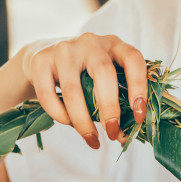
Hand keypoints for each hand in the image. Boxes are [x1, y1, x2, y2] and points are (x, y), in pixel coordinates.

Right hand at [21, 33, 148, 148]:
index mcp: (114, 44)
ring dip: (83, 121)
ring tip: (91, 139)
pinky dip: (59, 116)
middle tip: (113, 133)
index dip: (139, 87)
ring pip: (73, 90)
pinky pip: (48, 95)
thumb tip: (124, 135)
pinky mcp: (40, 60)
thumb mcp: (104, 76)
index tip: (139, 116)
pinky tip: (68, 124)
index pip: (133, 59)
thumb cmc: (82, 74)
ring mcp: (64, 49)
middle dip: (110, 108)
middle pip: (104, 73)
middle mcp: (90, 42)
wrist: (42, 57)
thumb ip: (117, 98)